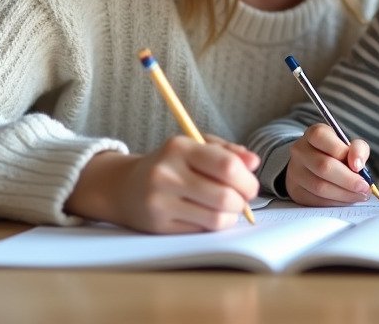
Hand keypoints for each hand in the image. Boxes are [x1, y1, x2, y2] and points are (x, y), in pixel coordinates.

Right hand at [64, 136, 259, 233]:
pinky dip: (213, 226)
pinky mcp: (158, 226)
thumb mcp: (196, 147)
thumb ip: (228, 152)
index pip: (226, 166)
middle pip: (224, 196)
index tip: (250, 185)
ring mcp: (160, 202)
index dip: (247, 179)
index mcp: (179, 148)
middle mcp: (167, 174)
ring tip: (227, 209)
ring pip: (216, 218)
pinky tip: (207, 216)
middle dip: (242, 201)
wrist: (125, 187)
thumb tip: (254, 162)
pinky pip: (201, 231)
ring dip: (230, 217)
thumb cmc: (170, 164)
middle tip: (242, 199)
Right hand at [285, 123, 372, 205]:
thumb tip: (358, 164)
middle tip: (365, 188)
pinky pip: (317, 201)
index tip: (359, 166)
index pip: (322, 137)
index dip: (342, 151)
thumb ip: (357, 148)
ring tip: (359, 195)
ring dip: (344, 194)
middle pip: (323, 166)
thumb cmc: (334, 153)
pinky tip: (346, 199)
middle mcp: (300, 151)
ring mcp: (295, 172)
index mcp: (313, 134)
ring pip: (320, 187)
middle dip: (348, 180)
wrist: (312, 165)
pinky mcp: (296, 191)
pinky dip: (335, 202)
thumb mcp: (348, 144)